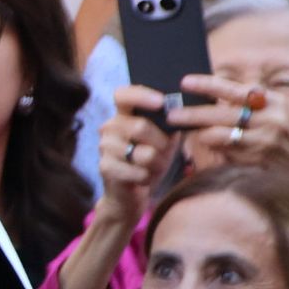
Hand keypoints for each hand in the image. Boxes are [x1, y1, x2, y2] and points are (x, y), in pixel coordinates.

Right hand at [95, 85, 177, 225]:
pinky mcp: (105, 167)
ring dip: (156, 163)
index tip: (161, 102)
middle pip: (139, 126)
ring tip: (152, 167)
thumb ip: (168, 122)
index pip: (123, 95)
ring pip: (142, 152)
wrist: (131, 193)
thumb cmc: (149, 161)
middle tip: (162, 151)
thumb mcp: (162, 138)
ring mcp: (105, 147)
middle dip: (160, 143)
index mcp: (122, 115)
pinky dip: (148, 176)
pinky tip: (143, 177)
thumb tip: (184, 108)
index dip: (141, 95)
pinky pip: (138, 171)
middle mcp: (109, 127)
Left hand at [171, 75, 288, 169]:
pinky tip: (211, 146)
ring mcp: (263, 142)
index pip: (233, 91)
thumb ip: (249, 100)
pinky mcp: (258, 161)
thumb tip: (212, 93)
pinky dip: (217, 149)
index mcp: (270, 101)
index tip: (184, 83)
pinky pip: (228, 154)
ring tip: (191, 132)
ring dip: (201, 134)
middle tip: (171, 115)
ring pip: (219, 137)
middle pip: (220, 115)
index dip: (207, 86)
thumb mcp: (277, 105)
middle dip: (192, 115)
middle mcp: (268, 120)